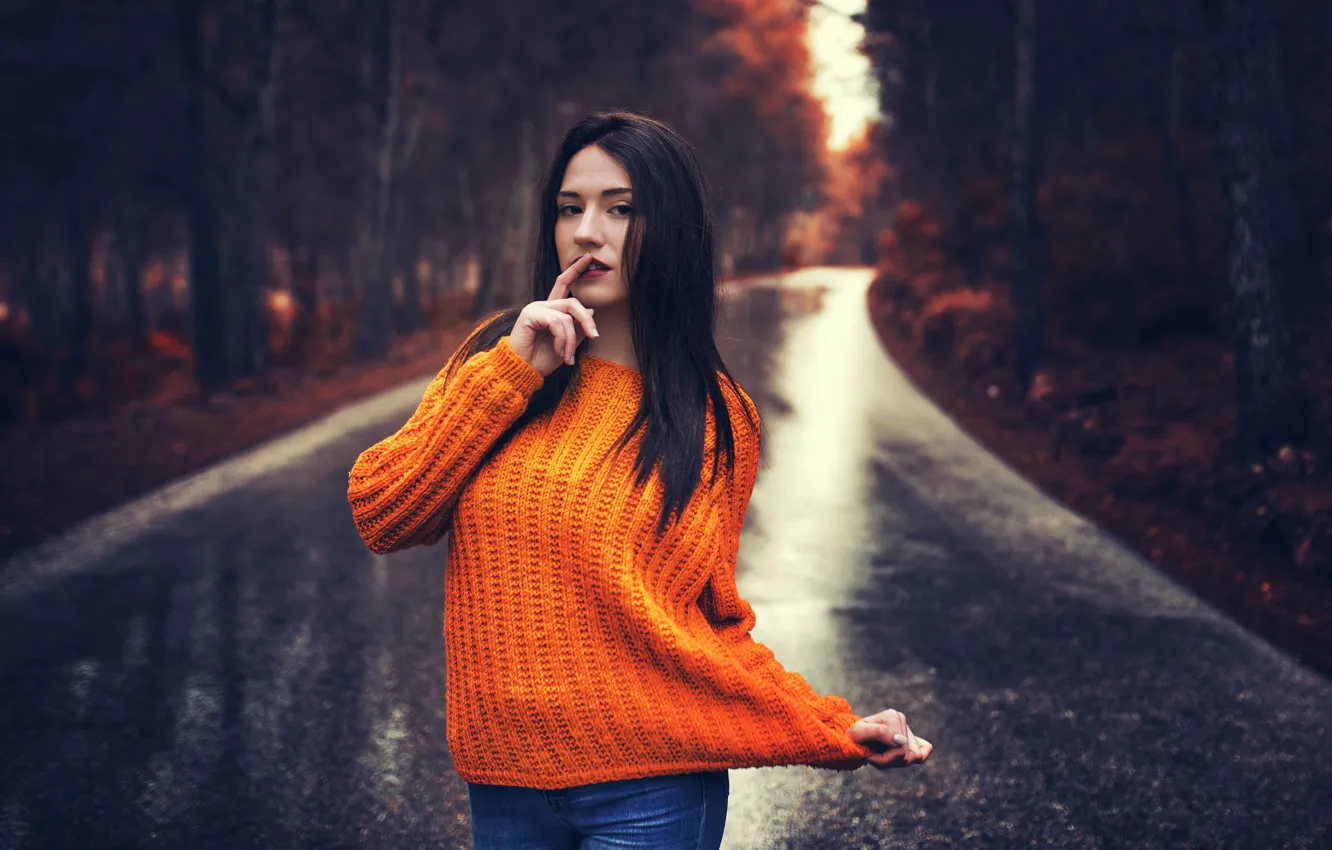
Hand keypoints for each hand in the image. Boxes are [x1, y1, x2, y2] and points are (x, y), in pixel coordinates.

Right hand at [508, 253, 600, 375]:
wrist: (523, 371)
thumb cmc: (542, 360)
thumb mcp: (568, 344)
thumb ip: (577, 328)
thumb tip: (590, 310)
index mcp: (551, 311)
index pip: (564, 284)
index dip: (576, 270)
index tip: (589, 258)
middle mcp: (543, 306)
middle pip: (573, 302)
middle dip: (587, 320)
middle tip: (594, 336)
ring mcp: (535, 308)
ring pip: (567, 316)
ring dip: (571, 340)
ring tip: (567, 357)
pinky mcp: (529, 314)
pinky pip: (557, 322)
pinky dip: (562, 339)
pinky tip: (559, 352)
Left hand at [846, 709, 932, 769]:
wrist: (854, 738)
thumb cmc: (855, 736)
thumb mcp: (859, 733)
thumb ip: (879, 733)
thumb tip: (902, 740)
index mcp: (892, 716)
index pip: (898, 748)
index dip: (882, 758)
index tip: (868, 754)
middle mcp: (902, 720)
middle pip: (905, 754)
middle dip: (888, 761)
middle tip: (873, 754)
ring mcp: (908, 730)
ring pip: (912, 758)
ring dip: (894, 762)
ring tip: (880, 753)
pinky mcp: (913, 739)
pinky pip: (925, 751)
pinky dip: (916, 757)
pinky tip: (901, 756)